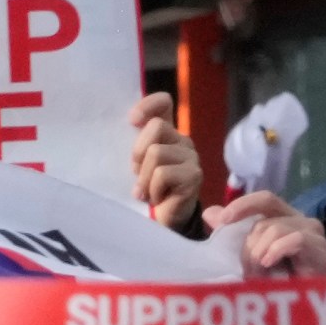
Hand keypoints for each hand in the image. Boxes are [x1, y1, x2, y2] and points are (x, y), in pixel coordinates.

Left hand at [127, 92, 202, 227]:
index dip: (148, 105)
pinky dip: (152, 189)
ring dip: (144, 177)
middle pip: (156, 127)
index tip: (132, 121)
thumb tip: (131, 124)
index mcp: (168, 134)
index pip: (164, 103)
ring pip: (156, 153)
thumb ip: (137, 145)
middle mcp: (182, 141)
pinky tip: (156, 198)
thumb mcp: (138, 164)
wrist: (163, 221)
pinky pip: (162, 174)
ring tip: (146, 191)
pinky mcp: (193, 175)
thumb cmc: (148, 190)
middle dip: (138, 152)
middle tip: (137, 173)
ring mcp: (191, 158)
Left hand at [205, 191, 325, 279]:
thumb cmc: (279, 282)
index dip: (243, 205)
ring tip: (259, 276)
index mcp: (284, 217)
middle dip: (249, 247)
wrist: (305, 306)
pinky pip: (295, 239)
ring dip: (260, 254)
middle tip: (247, 272)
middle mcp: (300, 219)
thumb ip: (232, 234)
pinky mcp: (320, 247)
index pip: (264, 199)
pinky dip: (277, 251)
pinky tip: (269, 264)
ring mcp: (313, 231)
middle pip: (264, 221)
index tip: (223, 221)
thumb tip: (209, 213)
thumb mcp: (251, 256)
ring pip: (275, 229)